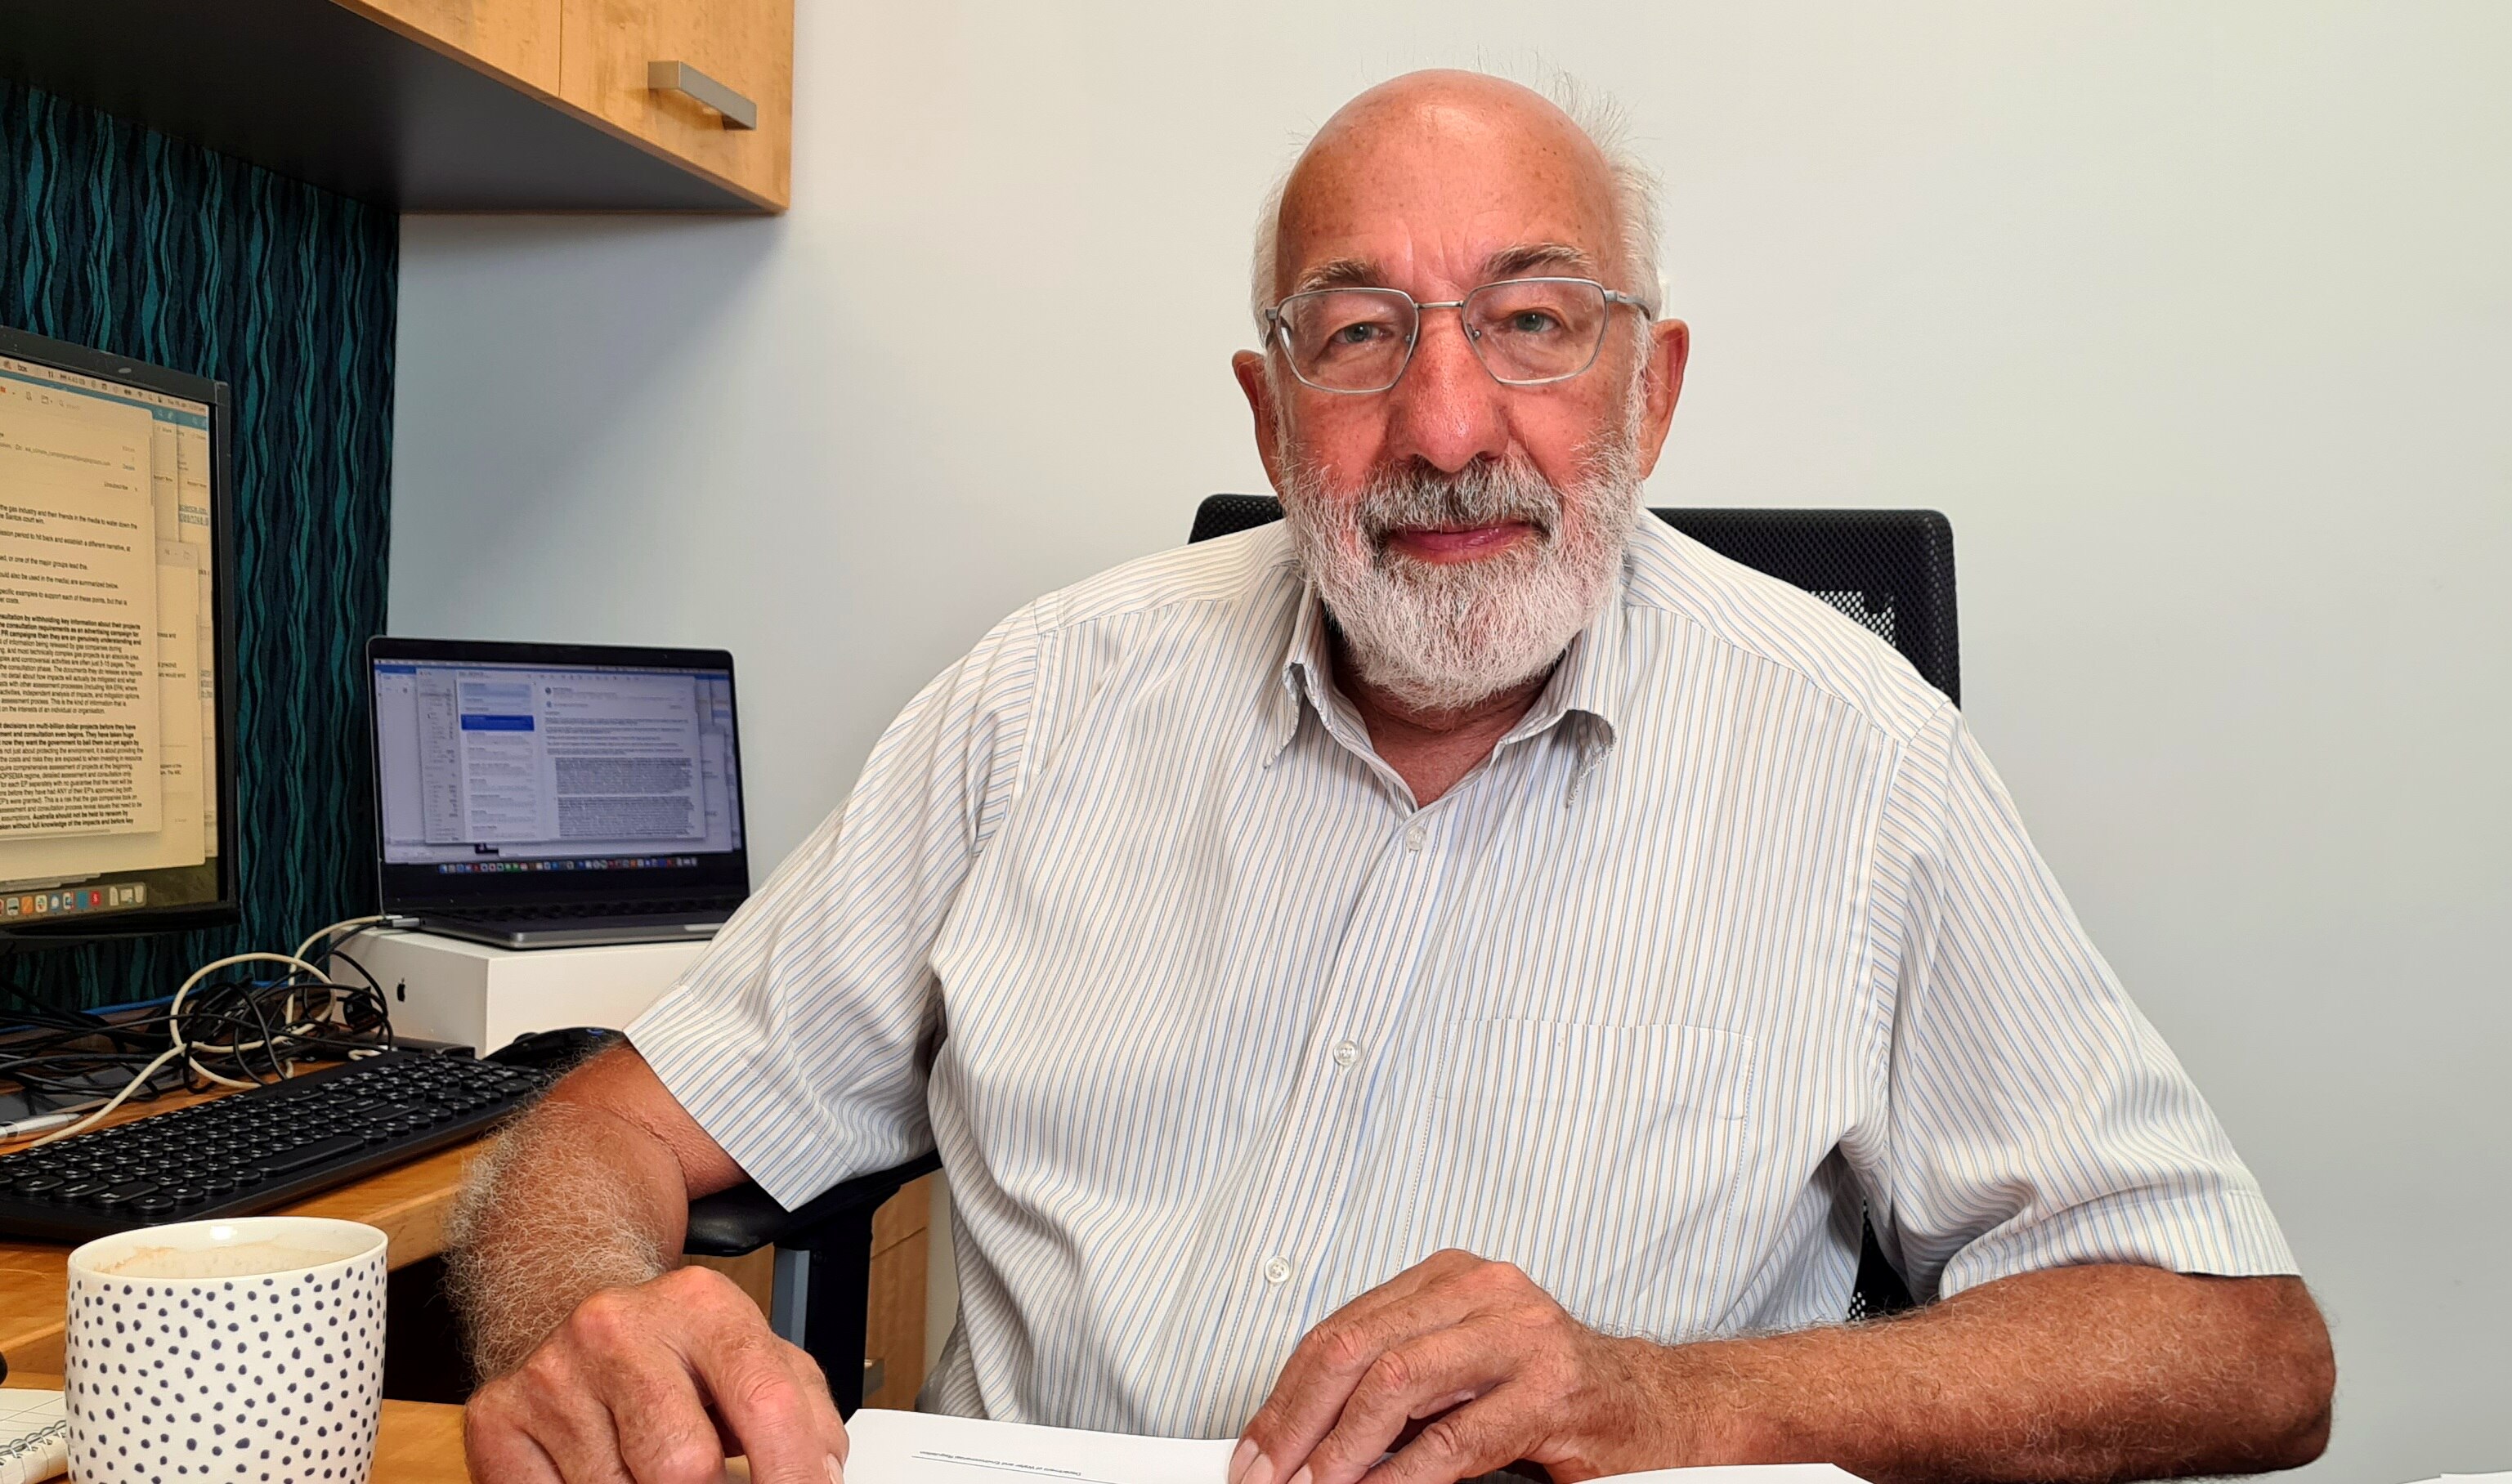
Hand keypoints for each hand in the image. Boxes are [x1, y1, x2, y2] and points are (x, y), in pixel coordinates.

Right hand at [465, 1264, 848, 1483]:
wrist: (561, 1307)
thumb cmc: (670, 1352)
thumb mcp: (750, 1355)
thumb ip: (801, 1410)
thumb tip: (824, 1475)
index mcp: (701, 1305)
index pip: (766, 1403)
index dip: (793, 1476)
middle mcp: (620, 1327)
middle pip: (685, 1468)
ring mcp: (554, 1372)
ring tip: (647, 1468)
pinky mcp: (498, 1415)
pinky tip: (597, 1471)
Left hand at [1231, 1249, 1680, 1483]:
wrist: (1659, 1409)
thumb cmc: (1553, 1394)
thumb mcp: (1462, 1370)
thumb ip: (1395, 1384)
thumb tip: (1302, 1435)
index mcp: (1451, 1278)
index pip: (1341, 1330)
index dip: (1286, 1394)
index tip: (1253, 1448)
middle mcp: (1484, 1293)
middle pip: (1356, 1350)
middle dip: (1297, 1422)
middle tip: (1265, 1476)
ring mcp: (1521, 1337)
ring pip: (1396, 1384)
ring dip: (1341, 1451)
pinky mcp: (1551, 1393)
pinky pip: (1454, 1438)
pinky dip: (1403, 1477)